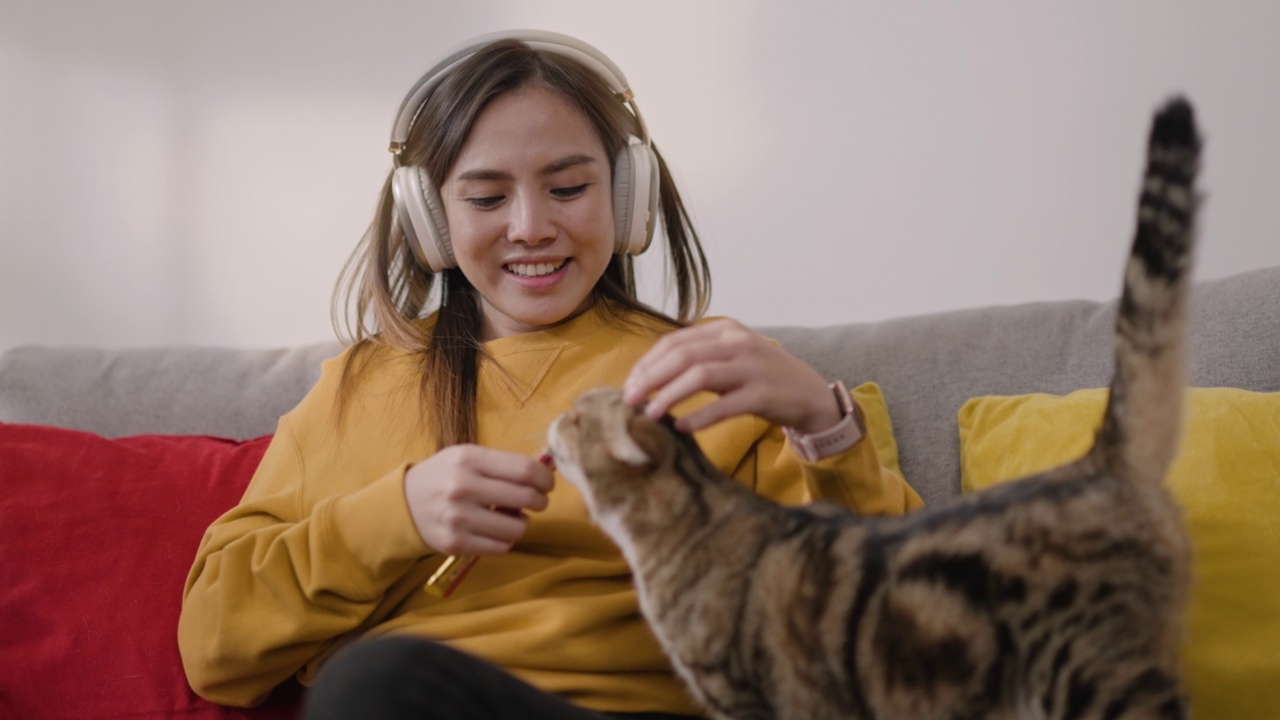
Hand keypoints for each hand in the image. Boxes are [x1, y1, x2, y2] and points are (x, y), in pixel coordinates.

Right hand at [404, 445, 553, 555]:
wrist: (403, 504)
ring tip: (514, 517)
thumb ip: (503, 463)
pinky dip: (506, 540)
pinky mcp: (455, 543)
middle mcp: (463, 487)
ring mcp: (458, 518)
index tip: (547, 483)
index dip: (545, 478)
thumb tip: (545, 473)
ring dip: (523, 523)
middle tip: (537, 501)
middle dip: (540, 501)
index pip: (524, 469)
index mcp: (469, 459)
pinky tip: (497, 531)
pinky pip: (501, 547)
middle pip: (526, 498)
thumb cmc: (445, 476)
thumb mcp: (467, 457)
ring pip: (517, 528)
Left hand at [622, 318, 841, 433]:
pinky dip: (699, 416)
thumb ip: (697, 360)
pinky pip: (725, 405)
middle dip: (650, 378)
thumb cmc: (761, 379)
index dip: (647, 363)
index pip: (675, 341)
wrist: (811, 395)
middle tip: (629, 400)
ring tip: (649, 414)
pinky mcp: (764, 393)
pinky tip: (681, 427)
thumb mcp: (730, 359)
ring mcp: (752, 366)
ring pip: (699, 375)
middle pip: (682, 355)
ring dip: (669, 395)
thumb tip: (648, 377)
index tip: (629, 385)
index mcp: (726, 330)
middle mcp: (738, 342)